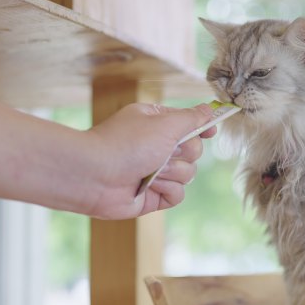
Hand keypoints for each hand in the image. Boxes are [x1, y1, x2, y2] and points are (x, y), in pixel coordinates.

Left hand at [85, 102, 214, 218]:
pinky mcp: (154, 195)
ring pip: (188, 174)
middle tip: (165, 152)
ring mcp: (156, 172)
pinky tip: (149, 186)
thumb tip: (209, 109)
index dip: (202, 128)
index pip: (190, 125)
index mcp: (157, 124)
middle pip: (194, 151)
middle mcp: (157, 147)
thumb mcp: (164, 123)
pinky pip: (178, 195)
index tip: (210, 132)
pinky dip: (167, 190)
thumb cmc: (126, 144)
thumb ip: (192, 118)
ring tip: (150, 171)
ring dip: (172, 172)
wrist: (94, 176)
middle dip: (183, 153)